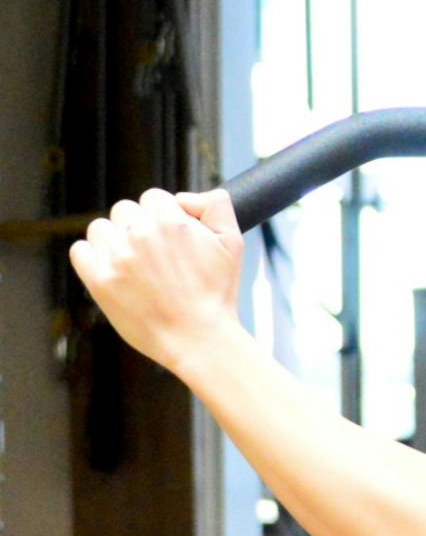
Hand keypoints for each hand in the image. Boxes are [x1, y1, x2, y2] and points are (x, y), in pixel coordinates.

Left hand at [69, 188, 245, 371]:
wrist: (199, 338)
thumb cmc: (217, 293)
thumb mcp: (233, 242)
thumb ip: (216, 205)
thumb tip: (183, 197)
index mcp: (171, 221)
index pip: (154, 197)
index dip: (165, 216)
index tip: (171, 239)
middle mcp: (140, 235)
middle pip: (126, 210)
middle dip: (139, 227)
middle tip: (156, 256)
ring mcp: (116, 257)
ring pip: (101, 228)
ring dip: (114, 240)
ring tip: (134, 264)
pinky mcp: (98, 280)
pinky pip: (80, 250)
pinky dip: (92, 257)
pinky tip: (113, 270)